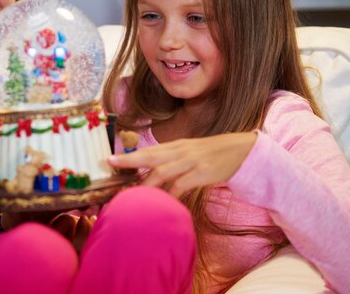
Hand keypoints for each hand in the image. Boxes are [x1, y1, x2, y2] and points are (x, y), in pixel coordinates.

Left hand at [108, 132, 256, 196]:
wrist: (240, 150)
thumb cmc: (209, 154)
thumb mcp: (188, 152)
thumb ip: (169, 160)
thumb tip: (148, 173)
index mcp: (174, 146)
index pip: (147, 150)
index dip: (129, 155)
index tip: (110, 159)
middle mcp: (179, 151)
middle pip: (150, 155)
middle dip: (130, 160)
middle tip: (111, 163)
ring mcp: (190, 161)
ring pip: (163, 170)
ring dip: (145, 181)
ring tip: (131, 192)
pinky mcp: (202, 172)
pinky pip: (181, 184)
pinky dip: (170, 194)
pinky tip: (162, 203)